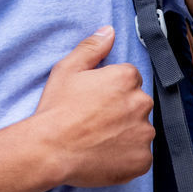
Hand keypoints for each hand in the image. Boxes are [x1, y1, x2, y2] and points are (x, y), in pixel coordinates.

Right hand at [33, 26, 154, 186]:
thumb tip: (109, 31)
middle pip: (138, 103)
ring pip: (141, 130)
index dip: (112, 90)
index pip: (130, 79)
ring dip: (127, 134)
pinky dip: (128, 158)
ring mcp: (143, 133)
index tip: (97, 101)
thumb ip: (92, 47)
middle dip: (122, 111)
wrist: (49, 149)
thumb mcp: (68, 69)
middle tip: (96, 121)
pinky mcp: (142, 160)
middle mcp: (141, 103)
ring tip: (100, 140)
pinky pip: (141, 156)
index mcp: (126, 78)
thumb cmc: (57, 109)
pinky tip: (106, 155)